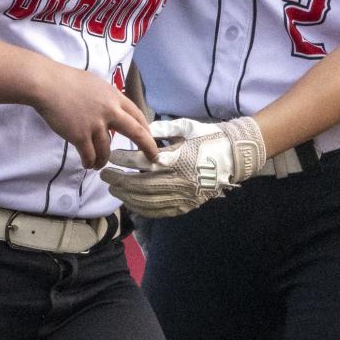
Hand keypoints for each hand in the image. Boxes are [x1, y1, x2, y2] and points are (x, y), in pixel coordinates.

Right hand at [31, 62, 157, 170]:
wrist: (47, 85)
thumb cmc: (66, 80)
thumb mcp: (94, 84)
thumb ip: (105, 98)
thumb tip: (111, 109)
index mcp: (113, 96)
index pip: (136, 114)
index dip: (145, 128)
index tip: (150, 137)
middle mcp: (109, 111)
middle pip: (135, 132)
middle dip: (147, 146)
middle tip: (152, 158)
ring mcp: (95, 124)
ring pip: (107, 149)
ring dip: (104, 160)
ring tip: (98, 165)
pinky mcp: (80, 135)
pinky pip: (89, 155)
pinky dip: (89, 162)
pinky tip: (87, 164)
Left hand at [101, 116, 265, 216]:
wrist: (235, 156)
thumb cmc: (209, 137)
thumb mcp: (187, 127)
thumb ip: (163, 129)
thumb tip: (141, 130)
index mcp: (180, 158)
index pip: (145, 162)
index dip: (125, 160)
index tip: (111, 156)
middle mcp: (181, 180)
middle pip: (142, 185)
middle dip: (120, 180)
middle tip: (104, 175)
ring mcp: (185, 196)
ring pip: (149, 201)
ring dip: (127, 196)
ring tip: (113, 188)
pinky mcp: (188, 205)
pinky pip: (161, 211)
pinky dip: (143, 209)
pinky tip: (130, 203)